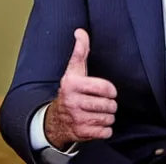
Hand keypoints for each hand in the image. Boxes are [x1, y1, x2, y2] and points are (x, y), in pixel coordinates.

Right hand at [44, 29, 117, 149]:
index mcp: (73, 84)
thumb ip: (81, 50)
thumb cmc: (71, 90)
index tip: (109, 91)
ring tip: (101, 112)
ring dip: (108, 116)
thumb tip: (80, 31)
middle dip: (110, 104)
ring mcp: (76, 119)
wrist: (55, 119)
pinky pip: (104, 132)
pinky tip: (99, 124)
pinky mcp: (80, 133)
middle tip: (105, 103)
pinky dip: (105, 130)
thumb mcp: (74, 69)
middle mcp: (72, 101)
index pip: (104, 88)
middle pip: (108, 104)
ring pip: (107, 118)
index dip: (110, 90)